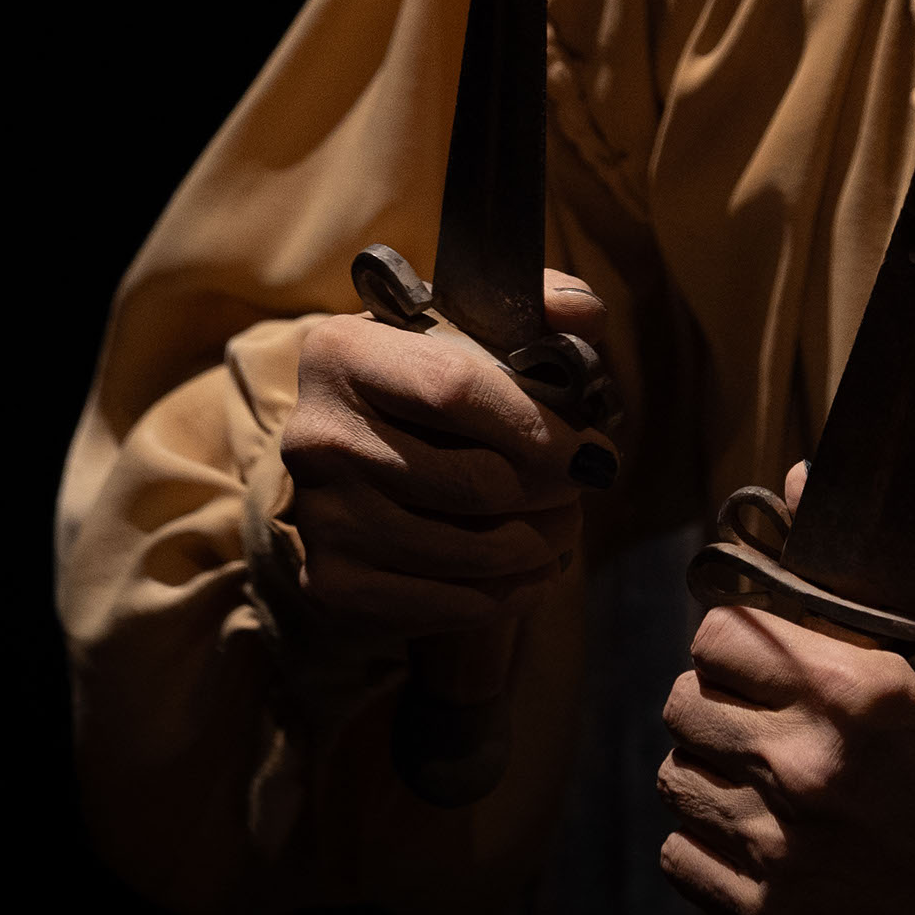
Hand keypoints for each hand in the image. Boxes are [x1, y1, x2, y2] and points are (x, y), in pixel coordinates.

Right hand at [275, 272, 616, 644]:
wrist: (346, 458)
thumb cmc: (426, 386)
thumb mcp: (467, 329)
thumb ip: (536, 308)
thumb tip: (583, 316)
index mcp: (343, 353)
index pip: (456, 390)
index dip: (541, 426)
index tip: (596, 452)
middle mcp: (318, 435)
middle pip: (475, 481)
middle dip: (555, 492)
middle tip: (585, 488)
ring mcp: (320, 516)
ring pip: (470, 550)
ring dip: (542, 546)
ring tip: (564, 527)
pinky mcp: (332, 583)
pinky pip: (446, 606)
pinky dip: (508, 597)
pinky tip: (531, 573)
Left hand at [655, 468, 914, 914]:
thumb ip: (869, 566)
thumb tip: (796, 476)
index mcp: (846, 687)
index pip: (716, 635)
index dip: (730, 641)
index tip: (753, 658)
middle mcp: (804, 762)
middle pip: (684, 705)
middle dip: (714, 703)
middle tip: (751, 717)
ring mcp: (783, 842)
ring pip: (676, 780)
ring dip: (708, 770)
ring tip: (751, 775)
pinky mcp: (773, 911)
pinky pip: (681, 857)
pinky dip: (707, 843)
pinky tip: (753, 833)